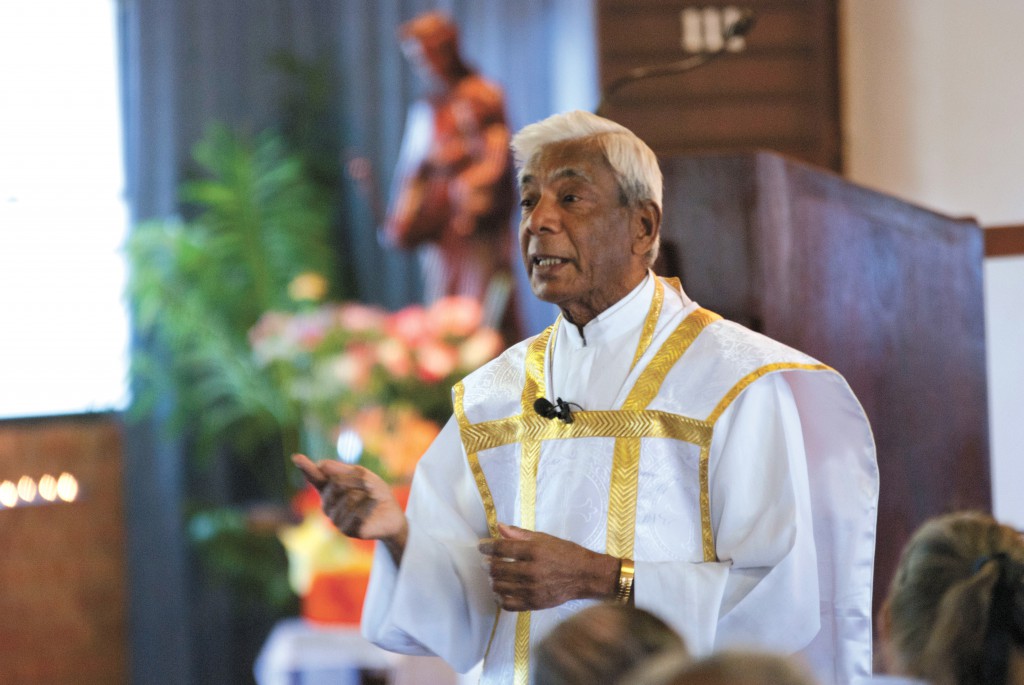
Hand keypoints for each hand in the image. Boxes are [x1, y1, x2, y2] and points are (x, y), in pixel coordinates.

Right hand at [292, 453, 407, 562]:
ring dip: (366, 494)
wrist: (392, 516)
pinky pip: (356, 513)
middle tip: (368, 485)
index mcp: (329, 487)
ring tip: (371, 498)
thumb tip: (320, 465)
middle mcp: (327, 503)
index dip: (306, 466)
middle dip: (357, 480)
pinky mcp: (346, 530)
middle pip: (336, 483)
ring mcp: (335, 518)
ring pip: (349, 498)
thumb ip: (343, 471)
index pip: (315, 476)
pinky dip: (369, 506)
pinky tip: (373, 506)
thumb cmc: (374, 493)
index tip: (296, 457)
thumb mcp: (363, 476)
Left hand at [477, 523, 619, 611]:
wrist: (585, 576)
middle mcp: (532, 571)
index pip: (502, 549)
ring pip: (500, 587)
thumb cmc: (566, 553)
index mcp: (534, 551)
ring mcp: (532, 589)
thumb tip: (499, 527)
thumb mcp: (545, 538)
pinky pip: (508, 604)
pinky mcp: (534, 604)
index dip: (487, 547)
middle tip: (485, 562)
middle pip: (498, 569)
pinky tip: (500, 591)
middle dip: (487, 564)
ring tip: (493, 575)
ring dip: (492, 580)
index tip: (481, 547)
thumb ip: (520, 534)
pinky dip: (499, 598)